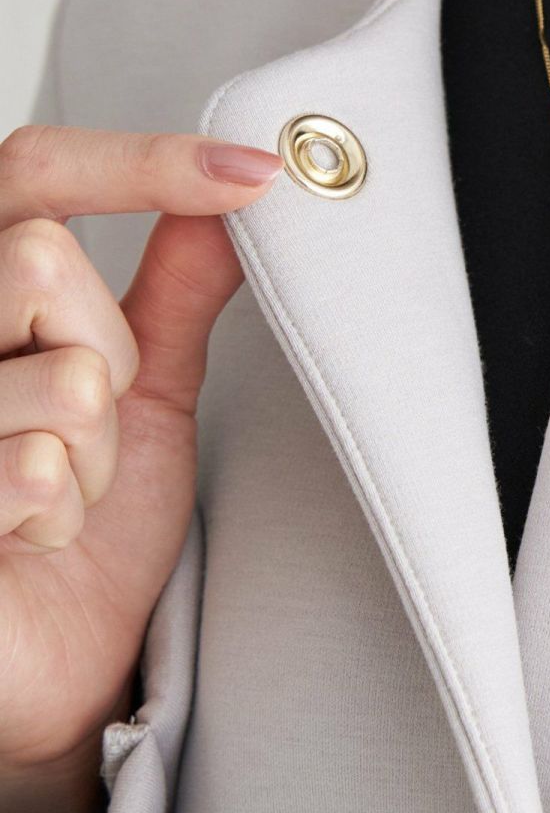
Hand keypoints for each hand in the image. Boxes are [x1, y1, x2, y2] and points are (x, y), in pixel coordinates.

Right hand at [0, 126, 281, 771]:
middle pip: (40, 265)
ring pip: (60, 377)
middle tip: (92, 420)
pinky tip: (31, 536)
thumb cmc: (90, 521)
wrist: (58, 650)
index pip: (31, 171)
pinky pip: (33, 468)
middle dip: (109, 354)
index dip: (140, 161)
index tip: (255, 172)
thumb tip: (231, 203)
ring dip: (93, 453)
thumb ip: (173, 294)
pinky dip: (63, 511)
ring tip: (62, 492)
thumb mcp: (149, 391)